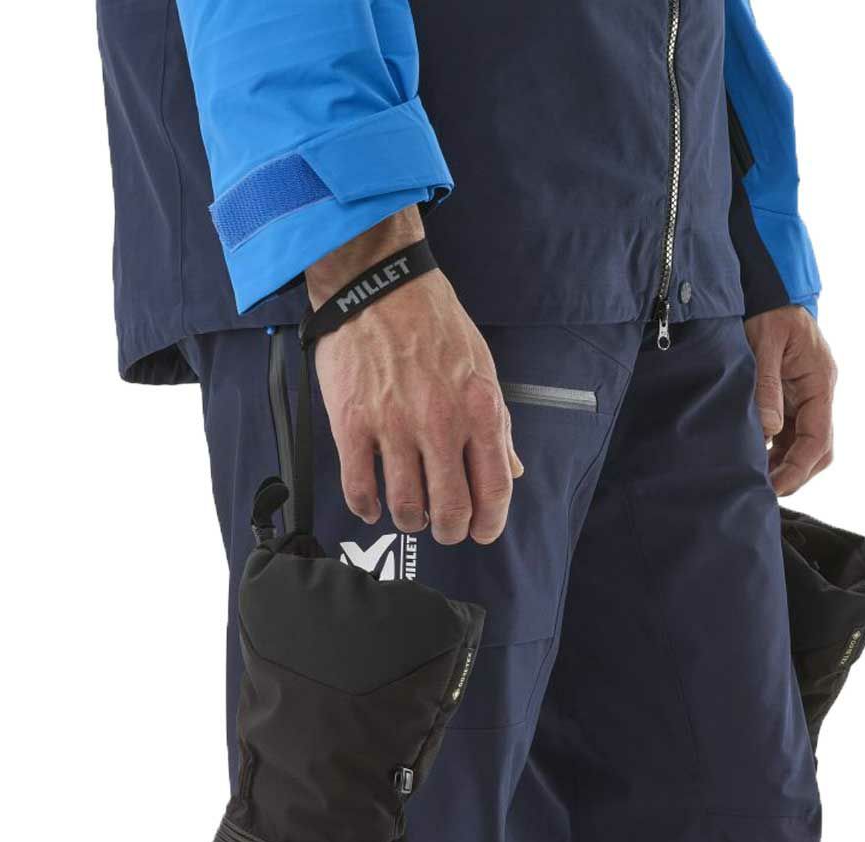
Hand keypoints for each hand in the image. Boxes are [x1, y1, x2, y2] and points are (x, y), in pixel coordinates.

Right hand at [305, 208, 522, 544]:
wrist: (377, 286)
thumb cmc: (433, 324)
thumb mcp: (482, 370)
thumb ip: (497, 427)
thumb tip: (511, 470)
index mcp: (479, 411)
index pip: (494, 488)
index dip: (489, 522)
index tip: (482, 531)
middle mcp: (440, 424)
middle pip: (450, 509)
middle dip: (449, 530)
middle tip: (444, 528)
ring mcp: (394, 427)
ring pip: (405, 507)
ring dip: (410, 521)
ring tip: (410, 515)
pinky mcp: (353, 425)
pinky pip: (359, 488)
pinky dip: (368, 509)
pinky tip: (373, 507)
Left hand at [744, 305, 836, 495]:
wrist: (767, 291)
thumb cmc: (768, 312)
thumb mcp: (765, 344)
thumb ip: (767, 387)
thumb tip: (770, 430)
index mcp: (820, 382)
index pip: (819, 438)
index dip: (799, 467)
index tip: (775, 487)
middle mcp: (818, 394)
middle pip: (818, 450)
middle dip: (794, 473)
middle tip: (762, 490)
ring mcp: (805, 398)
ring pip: (803, 445)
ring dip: (782, 465)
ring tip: (753, 479)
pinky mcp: (790, 399)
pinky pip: (789, 435)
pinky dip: (774, 451)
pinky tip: (753, 458)